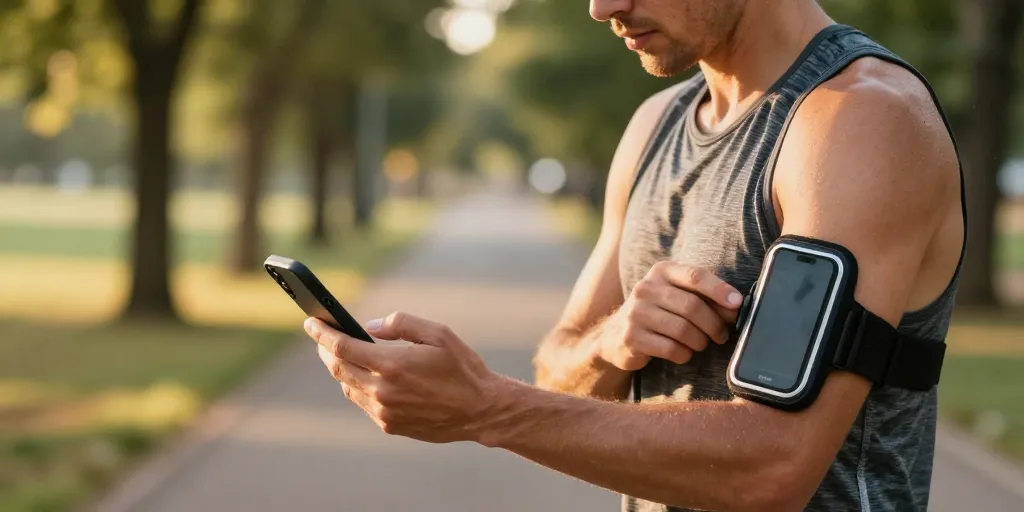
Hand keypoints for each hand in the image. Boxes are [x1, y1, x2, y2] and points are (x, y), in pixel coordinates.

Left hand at [303, 313, 503, 443]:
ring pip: (348, 388)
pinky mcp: (389, 425)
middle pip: (339, 368)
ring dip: (341, 369)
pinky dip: (358, 387)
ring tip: (342, 354)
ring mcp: (384, 411)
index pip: (342, 347)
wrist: (480, 411)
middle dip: (326, 350)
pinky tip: (366, 377)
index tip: (310, 322)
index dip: (322, 333)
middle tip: (322, 337)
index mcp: (392, 364)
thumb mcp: (438, 333)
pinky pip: (364, 403)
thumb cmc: (462, 368)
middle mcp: (382, 390)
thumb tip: (368, 327)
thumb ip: (400, 324)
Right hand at [601, 261, 742, 370]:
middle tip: (722, 335)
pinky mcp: (631, 337)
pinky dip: (684, 354)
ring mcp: (635, 313)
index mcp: (661, 272)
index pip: (695, 276)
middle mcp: (645, 288)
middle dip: (714, 324)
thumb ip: (703, 296)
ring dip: (700, 341)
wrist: (616, 336)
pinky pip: (670, 348)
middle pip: (692, 306)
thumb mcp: (676, 295)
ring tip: (701, 344)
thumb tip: (735, 306)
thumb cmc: (658, 314)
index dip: (720, 290)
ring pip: (683, 329)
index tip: (737, 303)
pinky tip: (683, 353)